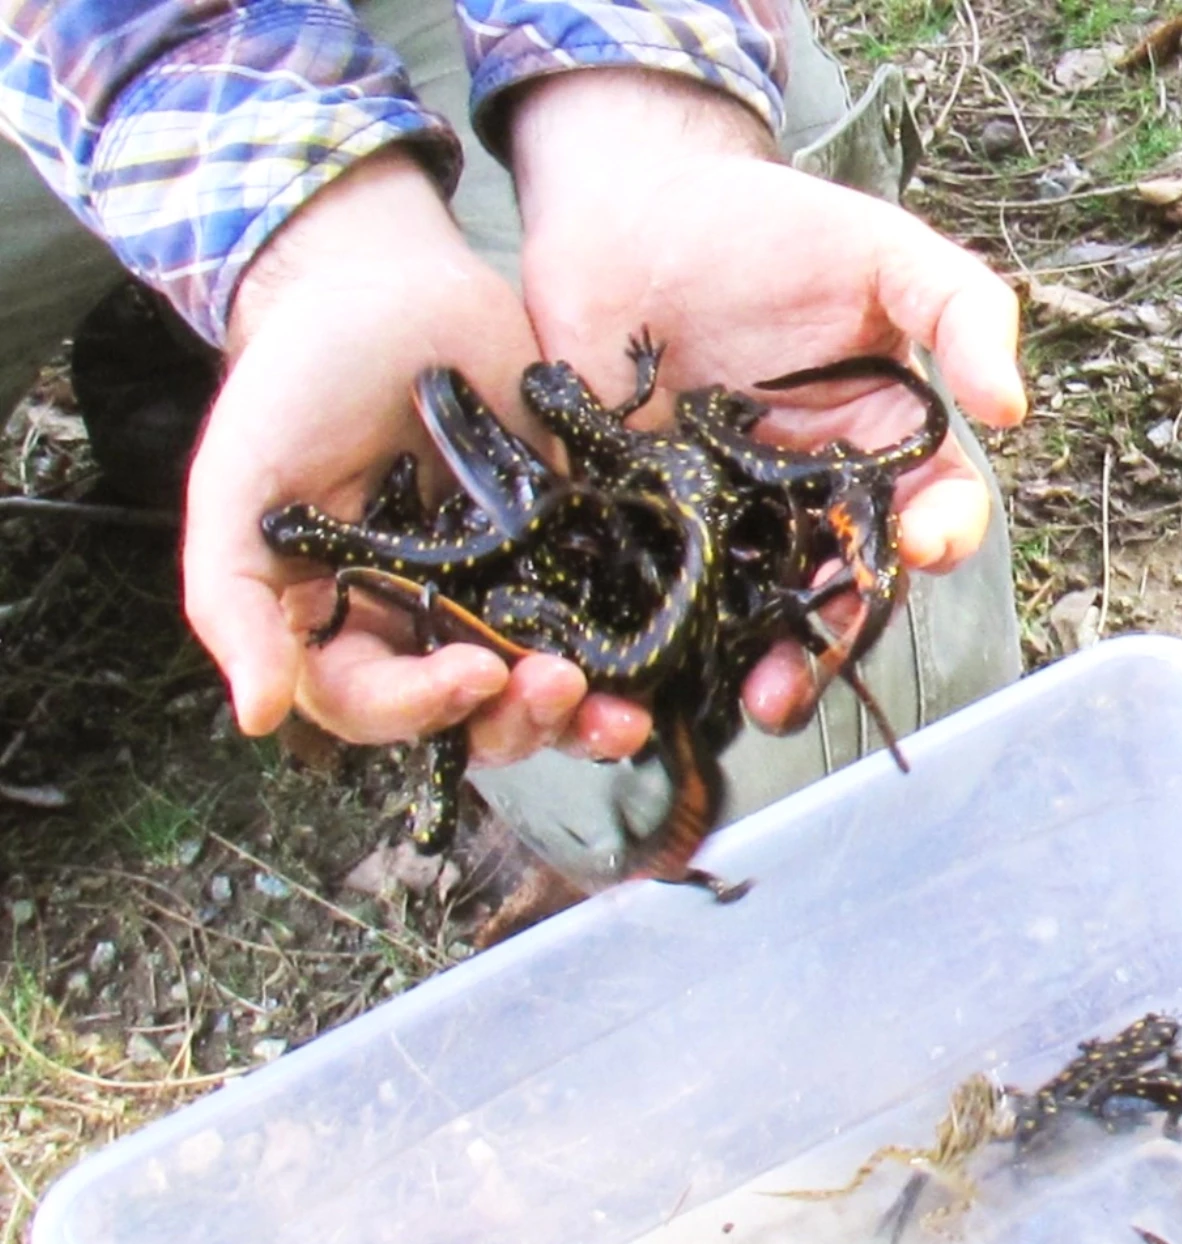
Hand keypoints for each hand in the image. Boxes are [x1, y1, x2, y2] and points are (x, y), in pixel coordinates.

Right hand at [182, 149, 648, 763]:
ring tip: (618, 711)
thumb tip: (257, 714)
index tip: (473, 674)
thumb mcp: (238, 484)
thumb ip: (232, 598)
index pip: (372, 706)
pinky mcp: (560, 557)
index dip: (419, 710)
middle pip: (468, 719)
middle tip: (556, 685)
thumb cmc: (297, 383)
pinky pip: (595, 626)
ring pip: (536, 691)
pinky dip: (626, 659)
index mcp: (340, 627)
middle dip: (515, 722)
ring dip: (578, 717)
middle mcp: (421, 630)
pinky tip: (654, 670)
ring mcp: (497, 597)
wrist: (387, 290)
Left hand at [510, 70, 1026, 731]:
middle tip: (810, 676)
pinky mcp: (643, 521)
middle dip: (831, 638)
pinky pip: (660, 587)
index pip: (922, 511)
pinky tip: (660, 664)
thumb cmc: (762, 226)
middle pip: (833, 586)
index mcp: (869, 446)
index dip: (934, 537)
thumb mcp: (878, 252)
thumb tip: (1013, 408)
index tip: (921, 546)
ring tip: (754, 701)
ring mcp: (720, 517)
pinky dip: (665, 630)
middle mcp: (800, 497)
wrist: (629, 213)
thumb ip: (959, 308)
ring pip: (752, 609)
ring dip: (758, 662)